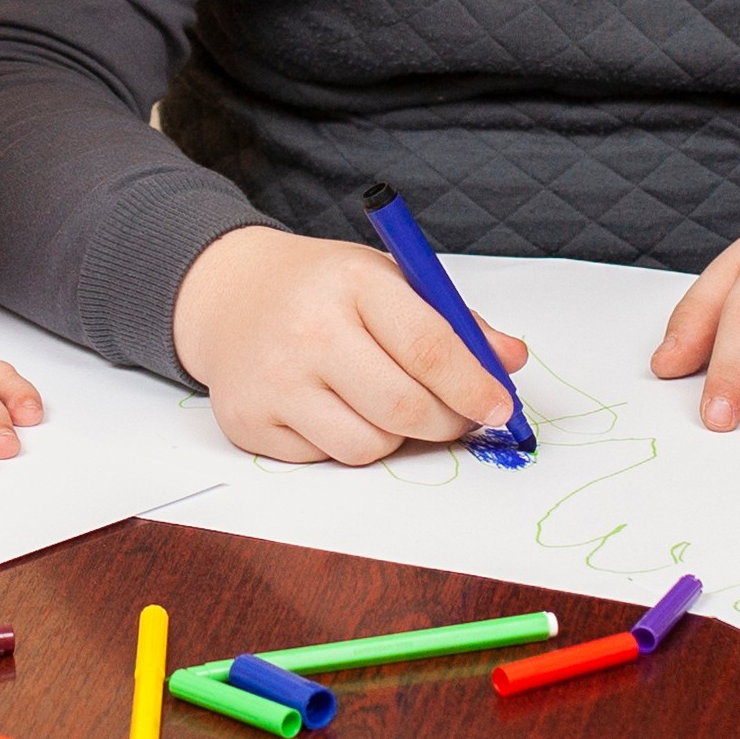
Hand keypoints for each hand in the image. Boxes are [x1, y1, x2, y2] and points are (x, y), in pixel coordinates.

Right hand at [171, 227, 530, 466]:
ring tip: (380, 401)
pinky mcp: (249, 422)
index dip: (475, 386)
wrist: (228, 295)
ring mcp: (274, 381)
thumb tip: (510, 360)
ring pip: (368, 445)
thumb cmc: (322, 289)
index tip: (501, 407)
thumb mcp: (388, 279)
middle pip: (404, 408)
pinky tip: (331, 407)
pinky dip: (343, 442)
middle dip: (446, 423)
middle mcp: (308, 331)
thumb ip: (453, 320)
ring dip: (393, 436)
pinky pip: (326, 459)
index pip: (430, 348)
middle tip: (457, 417)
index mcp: (353, 283)